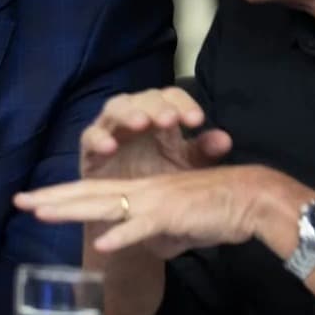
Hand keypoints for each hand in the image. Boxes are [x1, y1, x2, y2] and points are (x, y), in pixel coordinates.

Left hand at [17, 165, 272, 259]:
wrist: (249, 200)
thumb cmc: (215, 211)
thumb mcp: (177, 226)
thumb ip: (156, 234)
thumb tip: (145, 246)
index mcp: (140, 192)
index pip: (93, 193)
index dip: (62, 197)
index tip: (33, 202)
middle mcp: (141, 190)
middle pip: (89, 194)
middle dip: (53, 199)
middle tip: (20, 201)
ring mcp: (154, 200)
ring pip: (105, 203)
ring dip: (73, 209)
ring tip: (43, 214)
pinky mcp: (171, 213)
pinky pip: (142, 225)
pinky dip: (122, 235)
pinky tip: (102, 244)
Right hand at [81, 87, 231, 180]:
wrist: (132, 216)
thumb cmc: (159, 183)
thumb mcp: (184, 169)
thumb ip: (203, 153)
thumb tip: (225, 139)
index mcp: (161, 118)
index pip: (172, 98)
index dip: (184, 104)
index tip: (197, 120)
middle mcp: (136, 118)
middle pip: (144, 98)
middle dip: (157, 106)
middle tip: (169, 119)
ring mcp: (112, 131)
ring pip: (115, 108)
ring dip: (128, 114)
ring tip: (140, 123)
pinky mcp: (90, 150)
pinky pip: (89, 137)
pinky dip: (98, 138)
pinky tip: (109, 146)